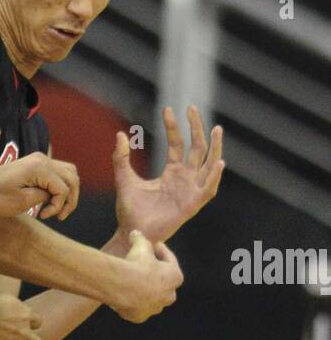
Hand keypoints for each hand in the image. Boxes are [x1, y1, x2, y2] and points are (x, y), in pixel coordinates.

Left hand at [0, 152, 79, 221]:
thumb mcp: (22, 202)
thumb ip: (45, 196)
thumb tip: (57, 194)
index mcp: (40, 167)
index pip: (64, 188)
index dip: (58, 205)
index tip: (43, 216)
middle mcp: (42, 159)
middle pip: (72, 177)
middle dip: (70, 199)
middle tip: (59, 216)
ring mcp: (38, 159)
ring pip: (68, 173)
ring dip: (67, 192)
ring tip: (57, 210)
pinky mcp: (34, 164)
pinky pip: (56, 173)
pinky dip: (58, 187)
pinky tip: (48, 201)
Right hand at [113, 230, 183, 323]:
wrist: (123, 286)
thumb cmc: (137, 264)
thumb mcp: (141, 246)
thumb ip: (140, 239)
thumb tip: (135, 233)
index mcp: (175, 277)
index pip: (169, 260)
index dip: (161, 251)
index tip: (153, 245)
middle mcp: (168, 296)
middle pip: (164, 285)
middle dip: (156, 276)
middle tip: (144, 266)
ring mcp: (154, 308)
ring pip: (151, 299)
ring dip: (144, 291)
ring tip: (132, 282)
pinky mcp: (139, 317)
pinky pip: (136, 309)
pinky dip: (132, 302)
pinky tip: (123, 294)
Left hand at [114, 106, 224, 244]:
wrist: (131, 232)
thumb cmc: (129, 210)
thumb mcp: (124, 179)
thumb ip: (120, 159)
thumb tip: (121, 134)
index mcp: (172, 172)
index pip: (178, 144)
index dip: (173, 127)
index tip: (168, 109)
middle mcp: (185, 179)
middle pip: (197, 148)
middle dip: (197, 128)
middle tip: (192, 108)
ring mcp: (190, 191)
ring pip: (209, 165)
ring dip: (215, 148)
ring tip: (217, 129)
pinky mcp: (192, 205)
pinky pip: (208, 189)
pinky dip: (214, 177)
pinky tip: (218, 163)